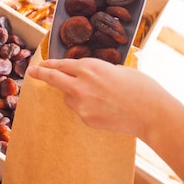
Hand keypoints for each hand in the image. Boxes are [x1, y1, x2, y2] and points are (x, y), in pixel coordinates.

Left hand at [27, 57, 170, 140]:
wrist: (152, 114)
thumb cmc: (142, 87)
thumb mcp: (120, 69)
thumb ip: (100, 71)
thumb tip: (91, 75)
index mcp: (91, 67)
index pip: (62, 64)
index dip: (50, 64)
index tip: (41, 64)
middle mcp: (81, 84)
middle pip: (53, 79)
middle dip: (41, 74)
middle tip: (31, 73)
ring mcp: (82, 104)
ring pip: (68, 97)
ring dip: (75, 95)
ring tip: (100, 97)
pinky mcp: (87, 119)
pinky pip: (80, 110)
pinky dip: (87, 107)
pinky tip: (106, 108)